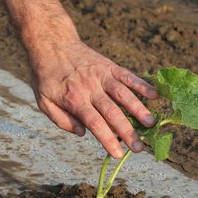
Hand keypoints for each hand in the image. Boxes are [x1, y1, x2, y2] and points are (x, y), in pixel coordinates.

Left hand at [29, 40, 157, 158]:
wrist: (51, 44)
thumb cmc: (47, 77)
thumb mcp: (43, 101)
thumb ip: (61, 120)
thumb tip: (82, 133)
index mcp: (74, 100)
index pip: (94, 123)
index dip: (107, 140)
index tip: (118, 154)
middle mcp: (90, 88)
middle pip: (112, 112)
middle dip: (127, 132)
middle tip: (139, 148)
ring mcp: (102, 75)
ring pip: (123, 94)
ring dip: (138, 109)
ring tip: (151, 124)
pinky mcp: (109, 66)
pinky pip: (127, 75)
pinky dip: (141, 84)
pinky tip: (154, 95)